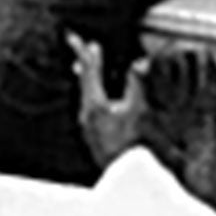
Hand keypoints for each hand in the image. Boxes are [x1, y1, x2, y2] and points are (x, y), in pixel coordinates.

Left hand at [70, 32, 148, 169]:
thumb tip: (139, 62)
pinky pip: (88, 106)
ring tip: (80, 66)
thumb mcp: (138, 110)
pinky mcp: (92, 134)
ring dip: (85, 77)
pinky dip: (89, 93)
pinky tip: (93, 97)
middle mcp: (86, 114)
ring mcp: (87, 125)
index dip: (88, 54)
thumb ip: (137, 84)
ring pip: (84, 94)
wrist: (127, 175)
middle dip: (82, 62)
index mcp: (94, 105)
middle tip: (76, 44)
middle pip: (83, 81)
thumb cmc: (133, 144)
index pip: (89, 73)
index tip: (82, 40)